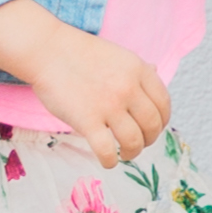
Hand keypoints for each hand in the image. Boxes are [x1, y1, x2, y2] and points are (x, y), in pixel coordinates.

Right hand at [13, 24, 171, 168]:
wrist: (48, 50)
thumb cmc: (79, 53)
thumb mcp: (117, 54)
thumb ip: (137, 68)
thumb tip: (156, 71)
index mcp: (139, 70)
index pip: (163, 104)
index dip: (162, 121)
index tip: (153, 128)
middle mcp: (128, 88)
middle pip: (153, 125)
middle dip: (149, 140)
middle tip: (138, 143)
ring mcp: (109, 105)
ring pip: (134, 141)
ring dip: (133, 153)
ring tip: (125, 153)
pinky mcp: (87, 120)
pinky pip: (107, 151)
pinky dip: (110, 162)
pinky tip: (107, 160)